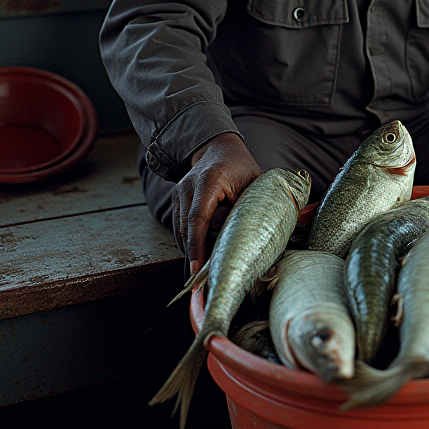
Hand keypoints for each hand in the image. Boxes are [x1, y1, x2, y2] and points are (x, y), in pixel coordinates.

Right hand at [176, 132, 260, 272]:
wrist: (219, 147)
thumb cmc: (241, 167)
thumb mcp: (252, 183)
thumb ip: (248, 207)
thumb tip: (250, 239)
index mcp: (210, 181)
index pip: (198, 218)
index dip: (197, 245)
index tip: (197, 268)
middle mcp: (189, 186)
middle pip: (186, 228)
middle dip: (192, 255)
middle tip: (200, 281)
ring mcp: (179, 192)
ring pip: (179, 230)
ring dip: (188, 252)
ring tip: (199, 274)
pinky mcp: (176, 199)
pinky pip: (178, 226)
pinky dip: (186, 242)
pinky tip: (196, 257)